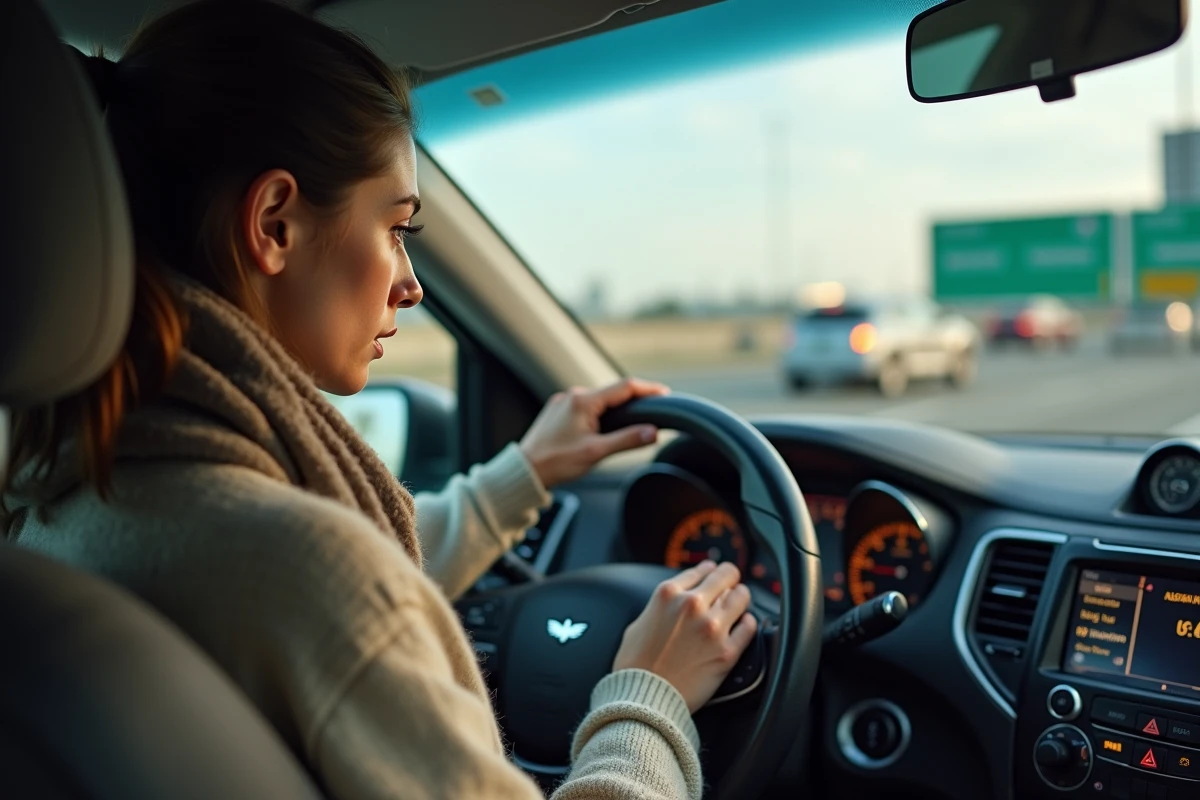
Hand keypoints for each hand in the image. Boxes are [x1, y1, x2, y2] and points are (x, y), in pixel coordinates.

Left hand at [519, 377, 668, 488]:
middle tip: (652, 409)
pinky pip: (585, 407)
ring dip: (615, 408)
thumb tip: (652, 432)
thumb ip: (627, 440)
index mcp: (583, 401)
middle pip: (612, 392)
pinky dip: (600, 413)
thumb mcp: (596, 452)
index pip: (624, 387)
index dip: (647, 389)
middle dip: (633, 399)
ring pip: (598, 400)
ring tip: (631, 420)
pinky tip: (603, 426)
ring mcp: (563, 403)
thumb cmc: (556, 462)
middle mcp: (573, 396)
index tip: (664, 393)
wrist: (525, 470)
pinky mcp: (558, 412)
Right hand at [612, 560, 757, 712]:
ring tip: (739, 604)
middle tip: (731, 585)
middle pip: (726, 575)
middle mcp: (692, 605)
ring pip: (742, 596)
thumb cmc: (636, 665)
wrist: (643, 699)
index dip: (710, 572)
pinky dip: (747, 623)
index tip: (713, 575)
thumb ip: (660, 606)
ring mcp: (712, 627)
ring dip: (741, 598)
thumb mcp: (639, 622)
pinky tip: (742, 625)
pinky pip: (749, 626)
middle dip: (729, 579)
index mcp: (668, 594)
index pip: (701, 570)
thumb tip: (676, 601)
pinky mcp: (726, 651)